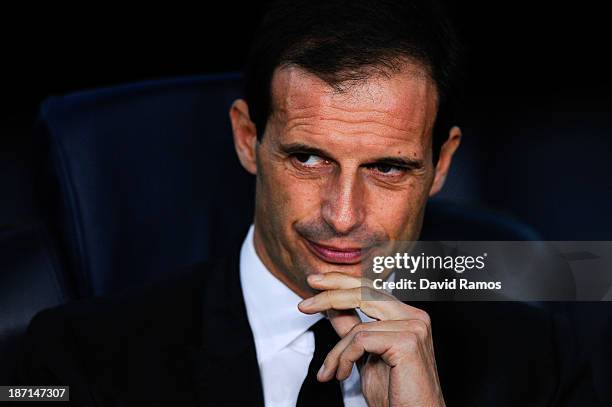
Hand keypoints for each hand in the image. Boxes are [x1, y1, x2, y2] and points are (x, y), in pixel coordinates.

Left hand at [298, 272, 444, 406]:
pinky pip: (361, 341)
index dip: (340, 281)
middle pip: (363, 294)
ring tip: (330, 372)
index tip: (315, 282)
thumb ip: (352, 328)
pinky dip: (345, 359)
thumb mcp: (364, 354)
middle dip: (328, 297)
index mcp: (406, 316)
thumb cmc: (394, 394)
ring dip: (337, 352)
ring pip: (358, 326)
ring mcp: (414, 327)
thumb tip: (331, 305)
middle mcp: (414, 317)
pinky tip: (343, 375)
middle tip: (303, 306)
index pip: (370, 288)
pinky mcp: (407, 341)